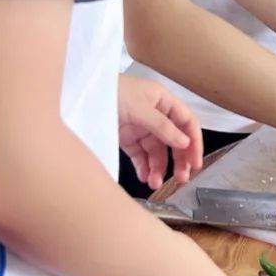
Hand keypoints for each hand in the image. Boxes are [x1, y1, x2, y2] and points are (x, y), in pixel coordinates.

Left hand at [118, 75, 203, 190]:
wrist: (80, 94)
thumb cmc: (111, 91)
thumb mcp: (140, 108)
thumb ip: (162, 127)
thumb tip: (185, 143)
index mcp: (162, 101)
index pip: (186, 122)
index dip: (194, 142)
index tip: (195, 163)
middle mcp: (154, 114)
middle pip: (173, 140)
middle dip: (178, 160)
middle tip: (180, 179)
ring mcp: (140, 127)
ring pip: (156, 151)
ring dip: (159, 168)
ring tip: (155, 183)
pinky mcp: (126, 138)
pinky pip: (140, 155)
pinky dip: (143, 167)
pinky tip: (145, 178)